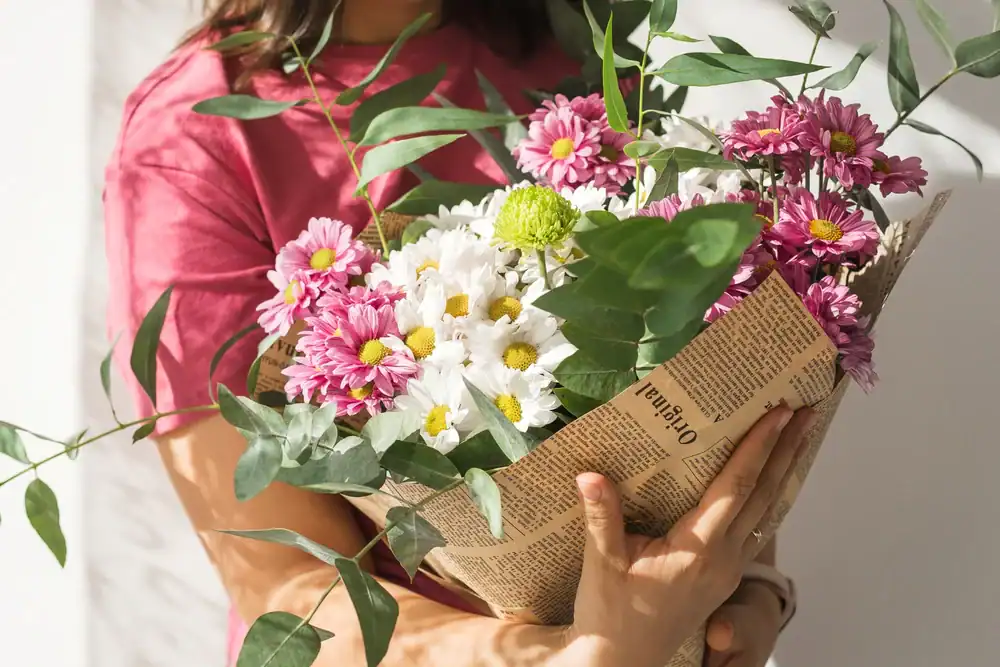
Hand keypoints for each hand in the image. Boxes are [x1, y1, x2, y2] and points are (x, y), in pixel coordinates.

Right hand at [565, 404, 815, 666]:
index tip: (779, 413)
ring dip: (783, 472)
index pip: (735, 488)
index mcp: (698, 549)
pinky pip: (757, 529)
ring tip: (799, 438)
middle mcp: (724, 558)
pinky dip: (769, 498)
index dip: (758, 448)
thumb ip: (602, 517)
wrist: (622, 660)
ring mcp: (728, 569)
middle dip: (786, 451)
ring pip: (766, 513)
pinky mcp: (724, 576)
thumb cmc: (611, 613)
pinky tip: (771, 484)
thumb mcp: (602, 564)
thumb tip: (590, 474)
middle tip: (806, 412)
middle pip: (764, 496)